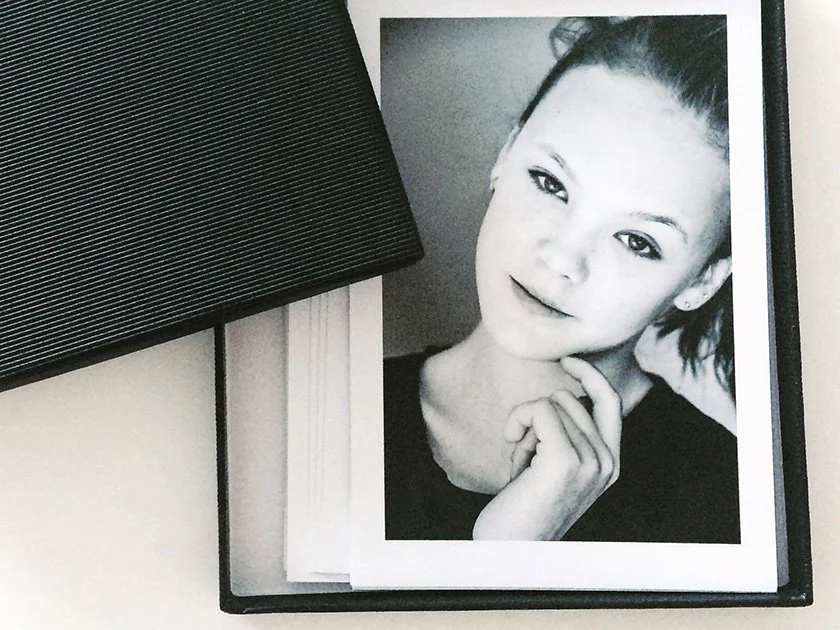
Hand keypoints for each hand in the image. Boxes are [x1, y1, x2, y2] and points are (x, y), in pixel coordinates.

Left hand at [472, 357, 621, 539]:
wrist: (510, 549)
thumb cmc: (523, 506)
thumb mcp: (552, 464)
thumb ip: (565, 434)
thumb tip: (558, 396)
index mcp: (610, 463)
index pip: (612, 402)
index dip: (591, 375)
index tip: (566, 360)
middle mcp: (608, 462)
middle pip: (569, 398)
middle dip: (536, 415)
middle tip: (523, 448)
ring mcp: (591, 462)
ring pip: (551, 402)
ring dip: (525, 424)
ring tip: (521, 460)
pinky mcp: (566, 461)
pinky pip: (540, 410)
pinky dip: (518, 419)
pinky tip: (511, 443)